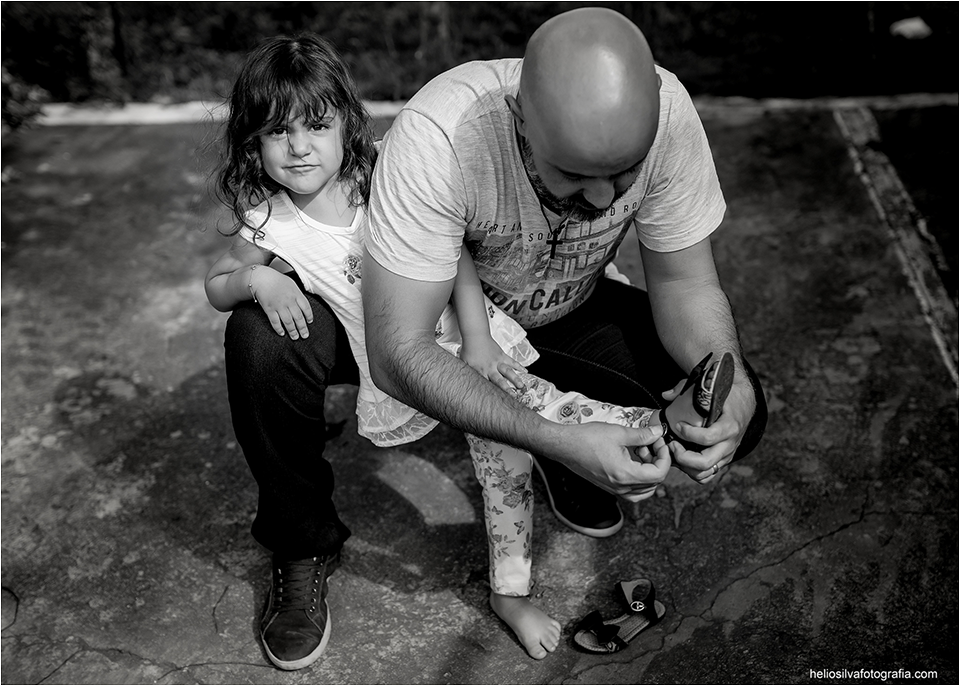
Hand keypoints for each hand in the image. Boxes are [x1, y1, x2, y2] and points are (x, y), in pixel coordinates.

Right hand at [250, 268, 313, 339]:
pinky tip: (282, 333)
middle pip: (298, 317)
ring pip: (288, 321)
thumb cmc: (277, 280)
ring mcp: (279, 305)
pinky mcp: (269, 309)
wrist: (262, 278)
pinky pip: (275, 321)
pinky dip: (279, 329)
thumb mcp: (292, 284)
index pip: (306, 307)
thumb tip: (304, 305)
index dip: (309, 316)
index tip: (310, 322)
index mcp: (296, 294)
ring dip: (292, 331)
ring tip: (295, 337)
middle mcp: (289, 301)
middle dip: (302, 328)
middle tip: (305, 336)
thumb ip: (298, 294)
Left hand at [460, 335, 527, 392]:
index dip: (492, 393)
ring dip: (516, 379)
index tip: (497, 402)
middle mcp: (490, 368)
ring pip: (508, 371)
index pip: (487, 385)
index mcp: (480, 371)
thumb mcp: (464, 364)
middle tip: (513, 396)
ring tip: (522, 386)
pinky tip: (525, 371)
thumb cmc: (468, 350)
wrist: (475, 336)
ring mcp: (498, 362)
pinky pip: (512, 362)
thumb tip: (463, 382)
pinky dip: (519, 366)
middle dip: (506, 389)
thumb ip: (466, 374)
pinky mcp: (502, 355)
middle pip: (499, 380)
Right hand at [553, 421, 670, 502]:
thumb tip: (657, 433)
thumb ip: (642, 435)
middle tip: (650, 444)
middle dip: (658, 462)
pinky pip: (632, 491)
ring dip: (649, 472)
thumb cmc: (586, 439)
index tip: (661, 442)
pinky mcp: (609, 487)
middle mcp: (621, 486)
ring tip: (641, 453)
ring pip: (644, 490)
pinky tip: (633, 462)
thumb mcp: (618, 432)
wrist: (564, 445)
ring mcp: (614, 489)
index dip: (665, 457)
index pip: (659, 474)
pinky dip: (639, 479)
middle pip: (654, 483)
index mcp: (625, 474)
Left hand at [665, 373, 755, 482]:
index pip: (708, 437)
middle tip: (671, 444)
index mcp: (729, 425)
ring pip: (705, 473)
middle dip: (683, 456)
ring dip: (685, 466)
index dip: (689, 434)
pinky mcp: (722, 460)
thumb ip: (686, 389)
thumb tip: (665, 395)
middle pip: (705, 462)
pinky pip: (707, 475)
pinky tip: (682, 457)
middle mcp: (730, 444)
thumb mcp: (710, 388)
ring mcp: (726, 454)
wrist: (744, 403)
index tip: (678, 425)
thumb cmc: (725, 395)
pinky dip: (692, 471)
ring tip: (674, 452)